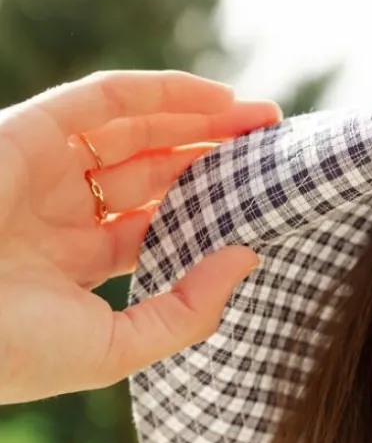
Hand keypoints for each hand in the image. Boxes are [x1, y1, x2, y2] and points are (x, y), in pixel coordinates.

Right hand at [0, 70, 281, 403]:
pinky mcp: (28, 130)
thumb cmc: (14, 349)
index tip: (266, 205)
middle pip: (152, 175)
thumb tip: (248, 257)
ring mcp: (44, 170)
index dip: (209, 213)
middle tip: (275, 153)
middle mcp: (60, 213)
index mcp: (74, 265)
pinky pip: (103, 100)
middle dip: (214, 159)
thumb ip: (185, 311)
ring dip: (200, 119)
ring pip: (135, 133)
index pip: (155, 227)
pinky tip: (217, 97)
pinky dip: (161, 92)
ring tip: (264, 121)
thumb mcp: (117, 347)